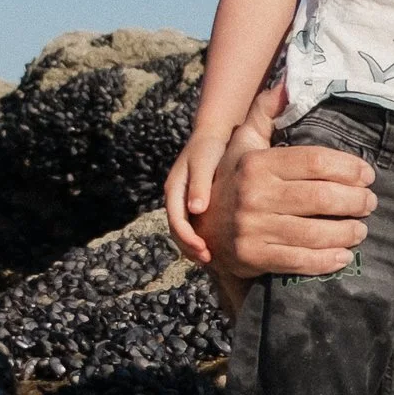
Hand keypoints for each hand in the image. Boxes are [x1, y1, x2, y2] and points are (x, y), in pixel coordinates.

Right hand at [163, 129, 229, 263]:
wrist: (213, 134)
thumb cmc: (209, 147)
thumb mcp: (203, 162)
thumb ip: (200, 184)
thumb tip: (196, 209)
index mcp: (174, 189)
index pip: (176, 220)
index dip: (187, 238)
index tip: (203, 250)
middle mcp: (176, 198)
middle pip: (177, 230)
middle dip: (190, 247)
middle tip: (208, 260)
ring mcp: (185, 201)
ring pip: (185, 230)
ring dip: (195, 246)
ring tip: (212, 259)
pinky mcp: (196, 203)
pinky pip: (196, 225)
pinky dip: (203, 237)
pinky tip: (219, 246)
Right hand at [212, 91, 376, 279]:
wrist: (202, 228)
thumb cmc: (233, 180)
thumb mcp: (243, 143)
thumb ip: (264, 113)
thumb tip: (287, 84)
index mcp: (257, 164)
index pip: (315, 162)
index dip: (348, 168)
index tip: (367, 175)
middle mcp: (254, 195)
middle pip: (321, 198)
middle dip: (355, 201)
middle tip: (370, 203)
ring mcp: (253, 228)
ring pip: (315, 232)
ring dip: (347, 232)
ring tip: (361, 229)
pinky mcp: (254, 257)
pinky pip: (300, 261)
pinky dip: (327, 260)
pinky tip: (343, 256)